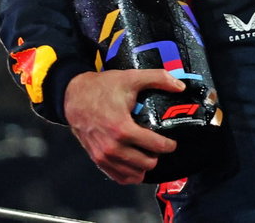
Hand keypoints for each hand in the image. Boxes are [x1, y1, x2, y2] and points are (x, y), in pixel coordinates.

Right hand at [63, 69, 183, 183]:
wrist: (74, 97)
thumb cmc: (102, 88)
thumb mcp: (132, 77)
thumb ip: (158, 79)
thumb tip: (180, 86)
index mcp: (122, 128)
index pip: (154, 146)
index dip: (168, 145)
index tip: (172, 142)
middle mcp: (111, 146)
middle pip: (145, 163)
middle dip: (157, 156)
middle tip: (160, 147)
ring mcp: (103, 155)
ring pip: (132, 173)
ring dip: (144, 166)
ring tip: (150, 155)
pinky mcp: (97, 159)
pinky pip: (117, 177)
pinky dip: (129, 175)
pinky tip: (137, 167)